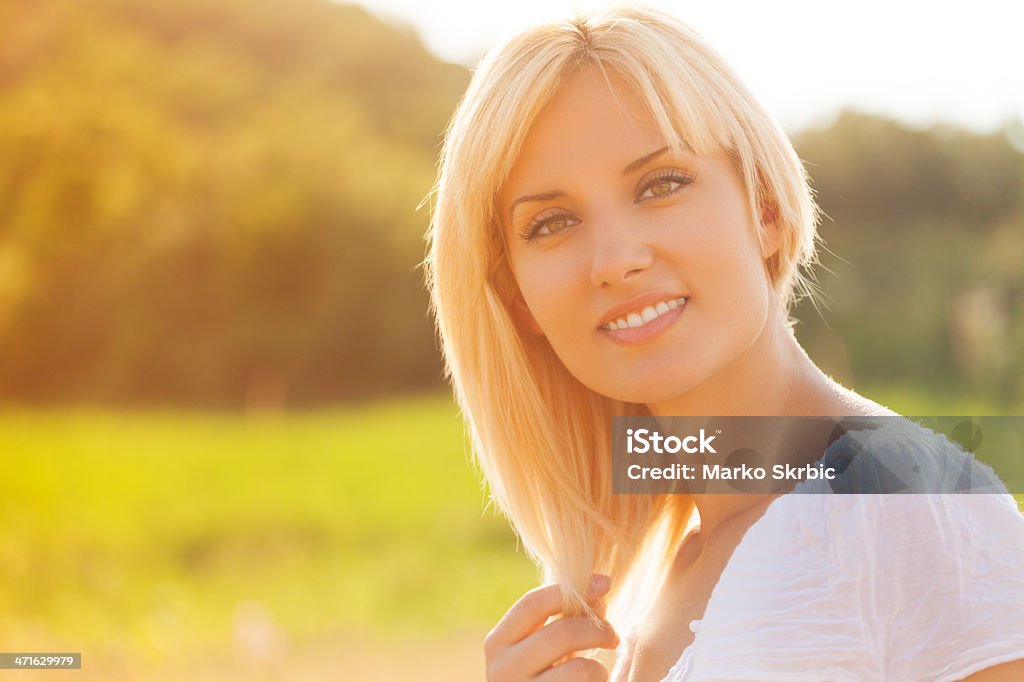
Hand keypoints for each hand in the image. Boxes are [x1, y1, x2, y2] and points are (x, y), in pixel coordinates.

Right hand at [484, 574, 618, 680]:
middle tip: (613, 635)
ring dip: (599, 665)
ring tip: (599, 670)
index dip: (572, 589)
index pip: (533, 603)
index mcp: (498, 642)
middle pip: (560, 633)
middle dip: (597, 629)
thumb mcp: (540, 648)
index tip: (605, 582)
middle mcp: (502, 669)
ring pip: (578, 668)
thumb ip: (561, 619)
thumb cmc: (537, 678)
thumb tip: (598, 590)